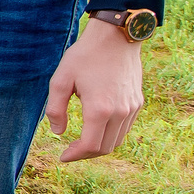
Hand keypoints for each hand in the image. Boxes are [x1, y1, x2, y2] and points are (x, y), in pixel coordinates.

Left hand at [44, 18, 144, 160]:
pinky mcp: (137, 102)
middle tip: (70, 151)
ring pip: (117, 141)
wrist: (116, 37)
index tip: (63, 156)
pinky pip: (125, 128)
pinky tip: (97, 128)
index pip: (90, 146)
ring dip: (99, 146)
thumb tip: (58, 133)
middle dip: (85, 154)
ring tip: (82, 142)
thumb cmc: (85, 56)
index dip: (75, 156)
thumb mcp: (61, 80)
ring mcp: (132, 108)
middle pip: (104, 148)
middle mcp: (120, 113)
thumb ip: (56, 109)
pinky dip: (111, 135)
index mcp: (99, 109)